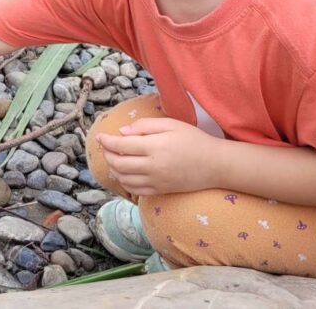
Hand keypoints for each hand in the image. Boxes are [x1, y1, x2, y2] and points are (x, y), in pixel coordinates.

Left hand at [96, 117, 221, 195]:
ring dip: (113, 168)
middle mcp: (153, 166)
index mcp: (155, 147)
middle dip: (107, 154)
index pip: (121, 145)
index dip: (106, 141)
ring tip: (113, 158)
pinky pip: (134, 190)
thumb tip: (122, 132)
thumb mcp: (171, 125)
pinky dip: (124, 181)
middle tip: (105, 146)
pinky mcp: (160, 190)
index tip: (99, 136)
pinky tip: (124, 172)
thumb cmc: (194, 140)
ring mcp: (156, 181)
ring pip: (123, 178)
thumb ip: (145, 126)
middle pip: (118, 163)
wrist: (215, 165)